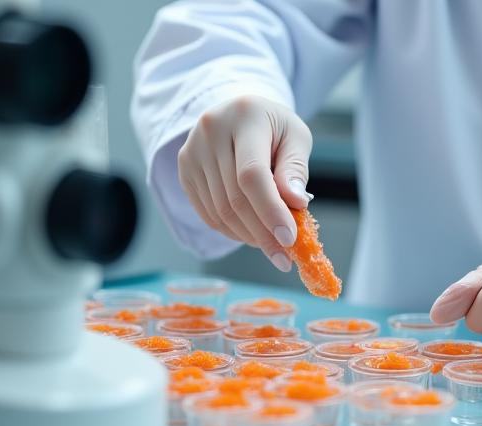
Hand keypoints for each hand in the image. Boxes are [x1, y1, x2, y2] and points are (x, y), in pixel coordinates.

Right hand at [177, 95, 313, 271]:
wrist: (238, 113)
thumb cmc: (274, 128)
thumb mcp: (296, 137)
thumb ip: (296, 169)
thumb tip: (296, 204)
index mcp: (245, 116)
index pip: (252, 174)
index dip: (270, 210)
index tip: (289, 238)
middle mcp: (211, 131)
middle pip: (235, 198)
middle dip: (262, 233)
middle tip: (284, 257)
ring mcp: (192, 152)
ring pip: (220, 211)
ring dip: (249, 236)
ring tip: (272, 245)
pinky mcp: (184, 171)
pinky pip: (208, 214)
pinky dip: (232, 231)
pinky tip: (252, 234)